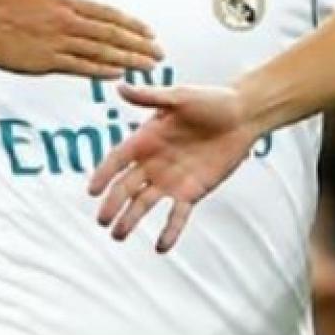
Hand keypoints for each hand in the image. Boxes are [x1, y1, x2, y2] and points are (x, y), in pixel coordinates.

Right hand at [0, 0, 162, 77]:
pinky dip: (101, 71)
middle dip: (138, 45)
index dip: (132, 24)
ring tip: (147, 66)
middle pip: (111, 34)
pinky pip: (80, 67)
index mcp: (64, 0)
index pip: (107, 13)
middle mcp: (66, 21)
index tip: (150, 33)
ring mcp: (57, 43)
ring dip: (127, 60)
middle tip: (159, 54)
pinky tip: (117, 74)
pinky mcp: (45, 62)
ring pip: (101, 52)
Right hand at [87, 83, 258, 251]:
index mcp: (146, 139)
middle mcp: (153, 162)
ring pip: (145, 204)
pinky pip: (177, 215)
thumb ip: (150, 97)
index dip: (103, 174)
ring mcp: (171, 180)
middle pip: (126, 187)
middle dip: (113, 204)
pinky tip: (161, 247)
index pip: (117, 159)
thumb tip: (120, 87)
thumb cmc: (211, 101)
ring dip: (131, 220)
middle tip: (102, 220)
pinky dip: (169, 231)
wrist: (242, 116)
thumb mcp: (179, 97)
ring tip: (119, 235)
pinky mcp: (191, 192)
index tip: (92, 190)